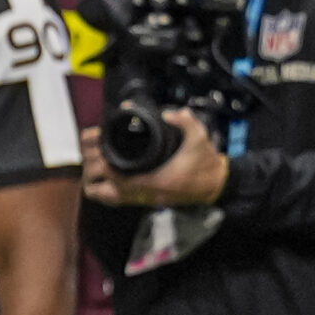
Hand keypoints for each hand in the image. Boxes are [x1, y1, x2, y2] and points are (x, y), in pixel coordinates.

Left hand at [80, 108, 229, 208]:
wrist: (216, 184)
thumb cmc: (206, 163)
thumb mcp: (199, 138)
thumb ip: (185, 122)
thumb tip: (169, 113)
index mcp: (159, 180)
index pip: (124, 180)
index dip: (109, 169)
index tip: (102, 154)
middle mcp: (150, 193)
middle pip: (113, 191)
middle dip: (101, 175)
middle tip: (97, 156)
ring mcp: (148, 199)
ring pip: (114, 199)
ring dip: (103, 184)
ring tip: (99, 165)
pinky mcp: (149, 200)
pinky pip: (123, 200)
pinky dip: (111, 190)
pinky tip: (108, 177)